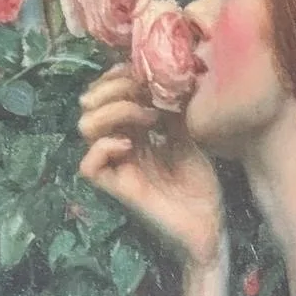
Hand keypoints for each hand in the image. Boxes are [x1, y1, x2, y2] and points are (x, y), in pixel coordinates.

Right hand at [78, 65, 223, 268]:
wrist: (209, 225)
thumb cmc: (199, 185)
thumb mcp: (189, 135)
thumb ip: (172, 109)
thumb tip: (164, 75)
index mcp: (133, 131)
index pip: (106, 94)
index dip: (115, 77)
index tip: (140, 71)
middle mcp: (119, 145)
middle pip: (90, 105)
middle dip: (115, 89)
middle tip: (146, 95)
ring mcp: (116, 166)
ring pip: (85, 128)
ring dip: (115, 113)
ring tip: (147, 118)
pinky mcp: (118, 189)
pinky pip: (89, 166)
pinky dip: (105, 147)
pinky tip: (131, 145)